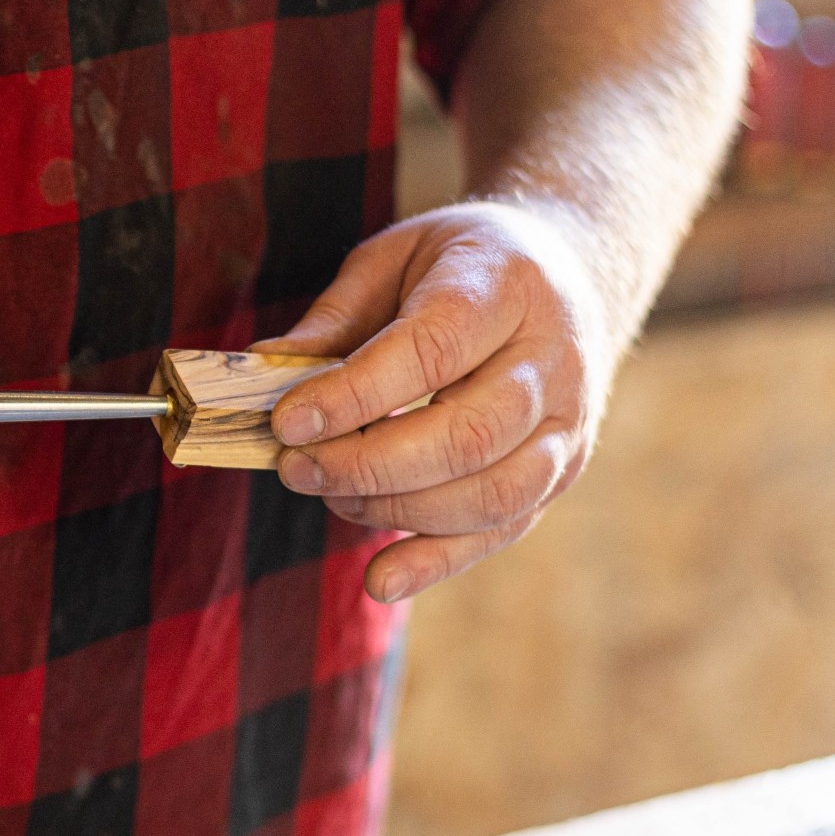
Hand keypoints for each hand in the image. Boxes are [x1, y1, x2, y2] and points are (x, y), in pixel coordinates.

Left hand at [266, 200, 617, 602]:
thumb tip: (262, 368)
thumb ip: (335, 317)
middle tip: (295, 467)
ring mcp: (566, 425)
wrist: (572, 277)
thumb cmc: (465, 267)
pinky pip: (502, 530)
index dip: (354, 395)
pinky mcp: (561, 473)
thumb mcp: (397, 257)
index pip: (431, 352)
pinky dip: (437, 561)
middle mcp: (551, 361)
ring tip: (332, 494)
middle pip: (466, 436)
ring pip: (490, 494)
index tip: (286, 421)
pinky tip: (381, 578)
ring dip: (397, 510)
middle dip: (367, 464)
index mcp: (506, 288)